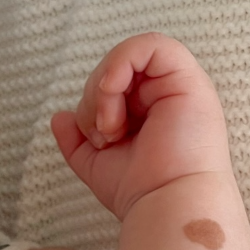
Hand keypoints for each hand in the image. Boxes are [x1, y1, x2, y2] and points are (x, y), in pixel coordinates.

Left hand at [50, 33, 232, 220]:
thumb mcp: (96, 163)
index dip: (92, 102)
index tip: (98, 138)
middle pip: (114, 68)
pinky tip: (112, 94)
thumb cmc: (140, 191)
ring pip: (127, 55)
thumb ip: (77, 139)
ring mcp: (180, 85)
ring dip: (104, 89)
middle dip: (94, 99)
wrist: (167, 204)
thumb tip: (59, 116)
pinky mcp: (189, 79)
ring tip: (112, 128)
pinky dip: (120, 64)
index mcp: (150, 110)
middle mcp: (167, 94)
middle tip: (104, 136)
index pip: (111, 83)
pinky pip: (150, 45)